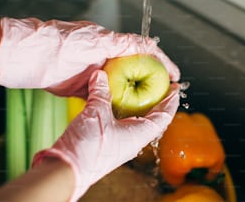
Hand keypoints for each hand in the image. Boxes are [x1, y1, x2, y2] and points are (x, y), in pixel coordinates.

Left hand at [0, 17, 179, 96]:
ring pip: (122, 86)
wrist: (30, 59)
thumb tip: (146, 44)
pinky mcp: (86, 88)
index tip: (175, 74)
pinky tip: (125, 112)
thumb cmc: (60, 44)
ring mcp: (96, 75)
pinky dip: (116, 104)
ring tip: (150, 106)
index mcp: (111, 45)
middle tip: (166, 93)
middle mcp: (106, 59)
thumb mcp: (94, 40)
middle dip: (152, 82)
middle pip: (135, 71)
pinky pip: (106, 97)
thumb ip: (120, 42)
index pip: (143, 52)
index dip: (162, 62)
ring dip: (135, 95)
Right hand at [32, 70, 179, 200]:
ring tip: (140, 92)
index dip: (171, 101)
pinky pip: (123, 124)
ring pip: (137, 122)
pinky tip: (117, 103)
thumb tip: (100, 75)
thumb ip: (100, 92)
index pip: (164, 116)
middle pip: (153, 119)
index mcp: (138, 135)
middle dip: (158, 102)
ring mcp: (121, 143)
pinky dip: (124, 112)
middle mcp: (133, 140)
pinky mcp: (109, 143)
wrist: (68, 170)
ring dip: (141, 107)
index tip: (176, 88)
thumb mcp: (96, 113)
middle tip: (160, 87)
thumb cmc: (87, 147)